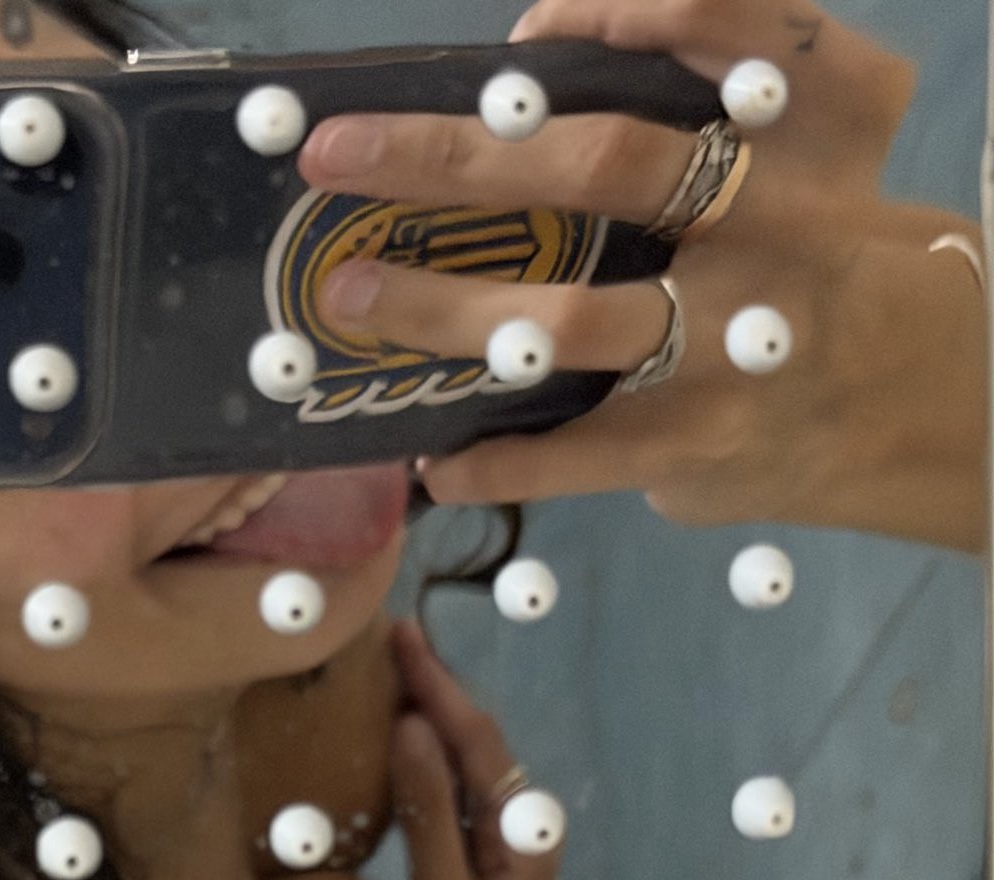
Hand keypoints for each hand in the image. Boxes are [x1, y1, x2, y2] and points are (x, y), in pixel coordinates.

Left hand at [294, 0, 986, 552]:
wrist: (916, 403)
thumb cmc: (822, 255)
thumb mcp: (814, 150)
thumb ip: (703, 105)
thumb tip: (529, 73)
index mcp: (815, 131)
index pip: (728, 30)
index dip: (625, 11)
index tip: (525, 31)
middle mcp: (781, 226)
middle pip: (603, 167)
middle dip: (455, 156)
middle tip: (339, 155)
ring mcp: (736, 344)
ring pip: (570, 318)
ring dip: (442, 306)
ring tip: (352, 293)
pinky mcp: (700, 444)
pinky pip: (571, 455)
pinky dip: (492, 458)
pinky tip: (432, 456)